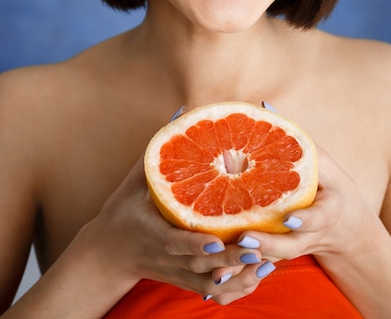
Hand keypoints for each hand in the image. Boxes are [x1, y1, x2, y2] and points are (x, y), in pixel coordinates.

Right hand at [90, 155, 268, 301]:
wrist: (108, 254)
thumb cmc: (122, 212)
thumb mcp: (133, 182)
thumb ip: (158, 151)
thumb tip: (181, 111)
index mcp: (151, 232)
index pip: (173, 242)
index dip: (194, 243)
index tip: (217, 238)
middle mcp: (167, 257)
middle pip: (200, 265)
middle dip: (230, 259)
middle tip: (258, 246)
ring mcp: (178, 272)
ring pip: (211, 283)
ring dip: (239, 277)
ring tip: (268, 261)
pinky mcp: (187, 281)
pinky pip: (215, 292)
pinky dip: (237, 288)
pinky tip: (260, 273)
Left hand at [213, 146, 374, 268]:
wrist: (344, 226)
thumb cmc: (328, 183)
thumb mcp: (321, 159)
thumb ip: (294, 137)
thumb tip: (264, 105)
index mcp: (326, 210)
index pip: (319, 217)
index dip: (305, 219)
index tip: (290, 218)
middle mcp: (310, 233)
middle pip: (291, 246)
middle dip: (269, 245)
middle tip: (244, 239)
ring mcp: (297, 247)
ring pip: (275, 260)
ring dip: (251, 262)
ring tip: (225, 259)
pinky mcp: (282, 254)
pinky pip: (265, 265)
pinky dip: (246, 271)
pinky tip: (217, 273)